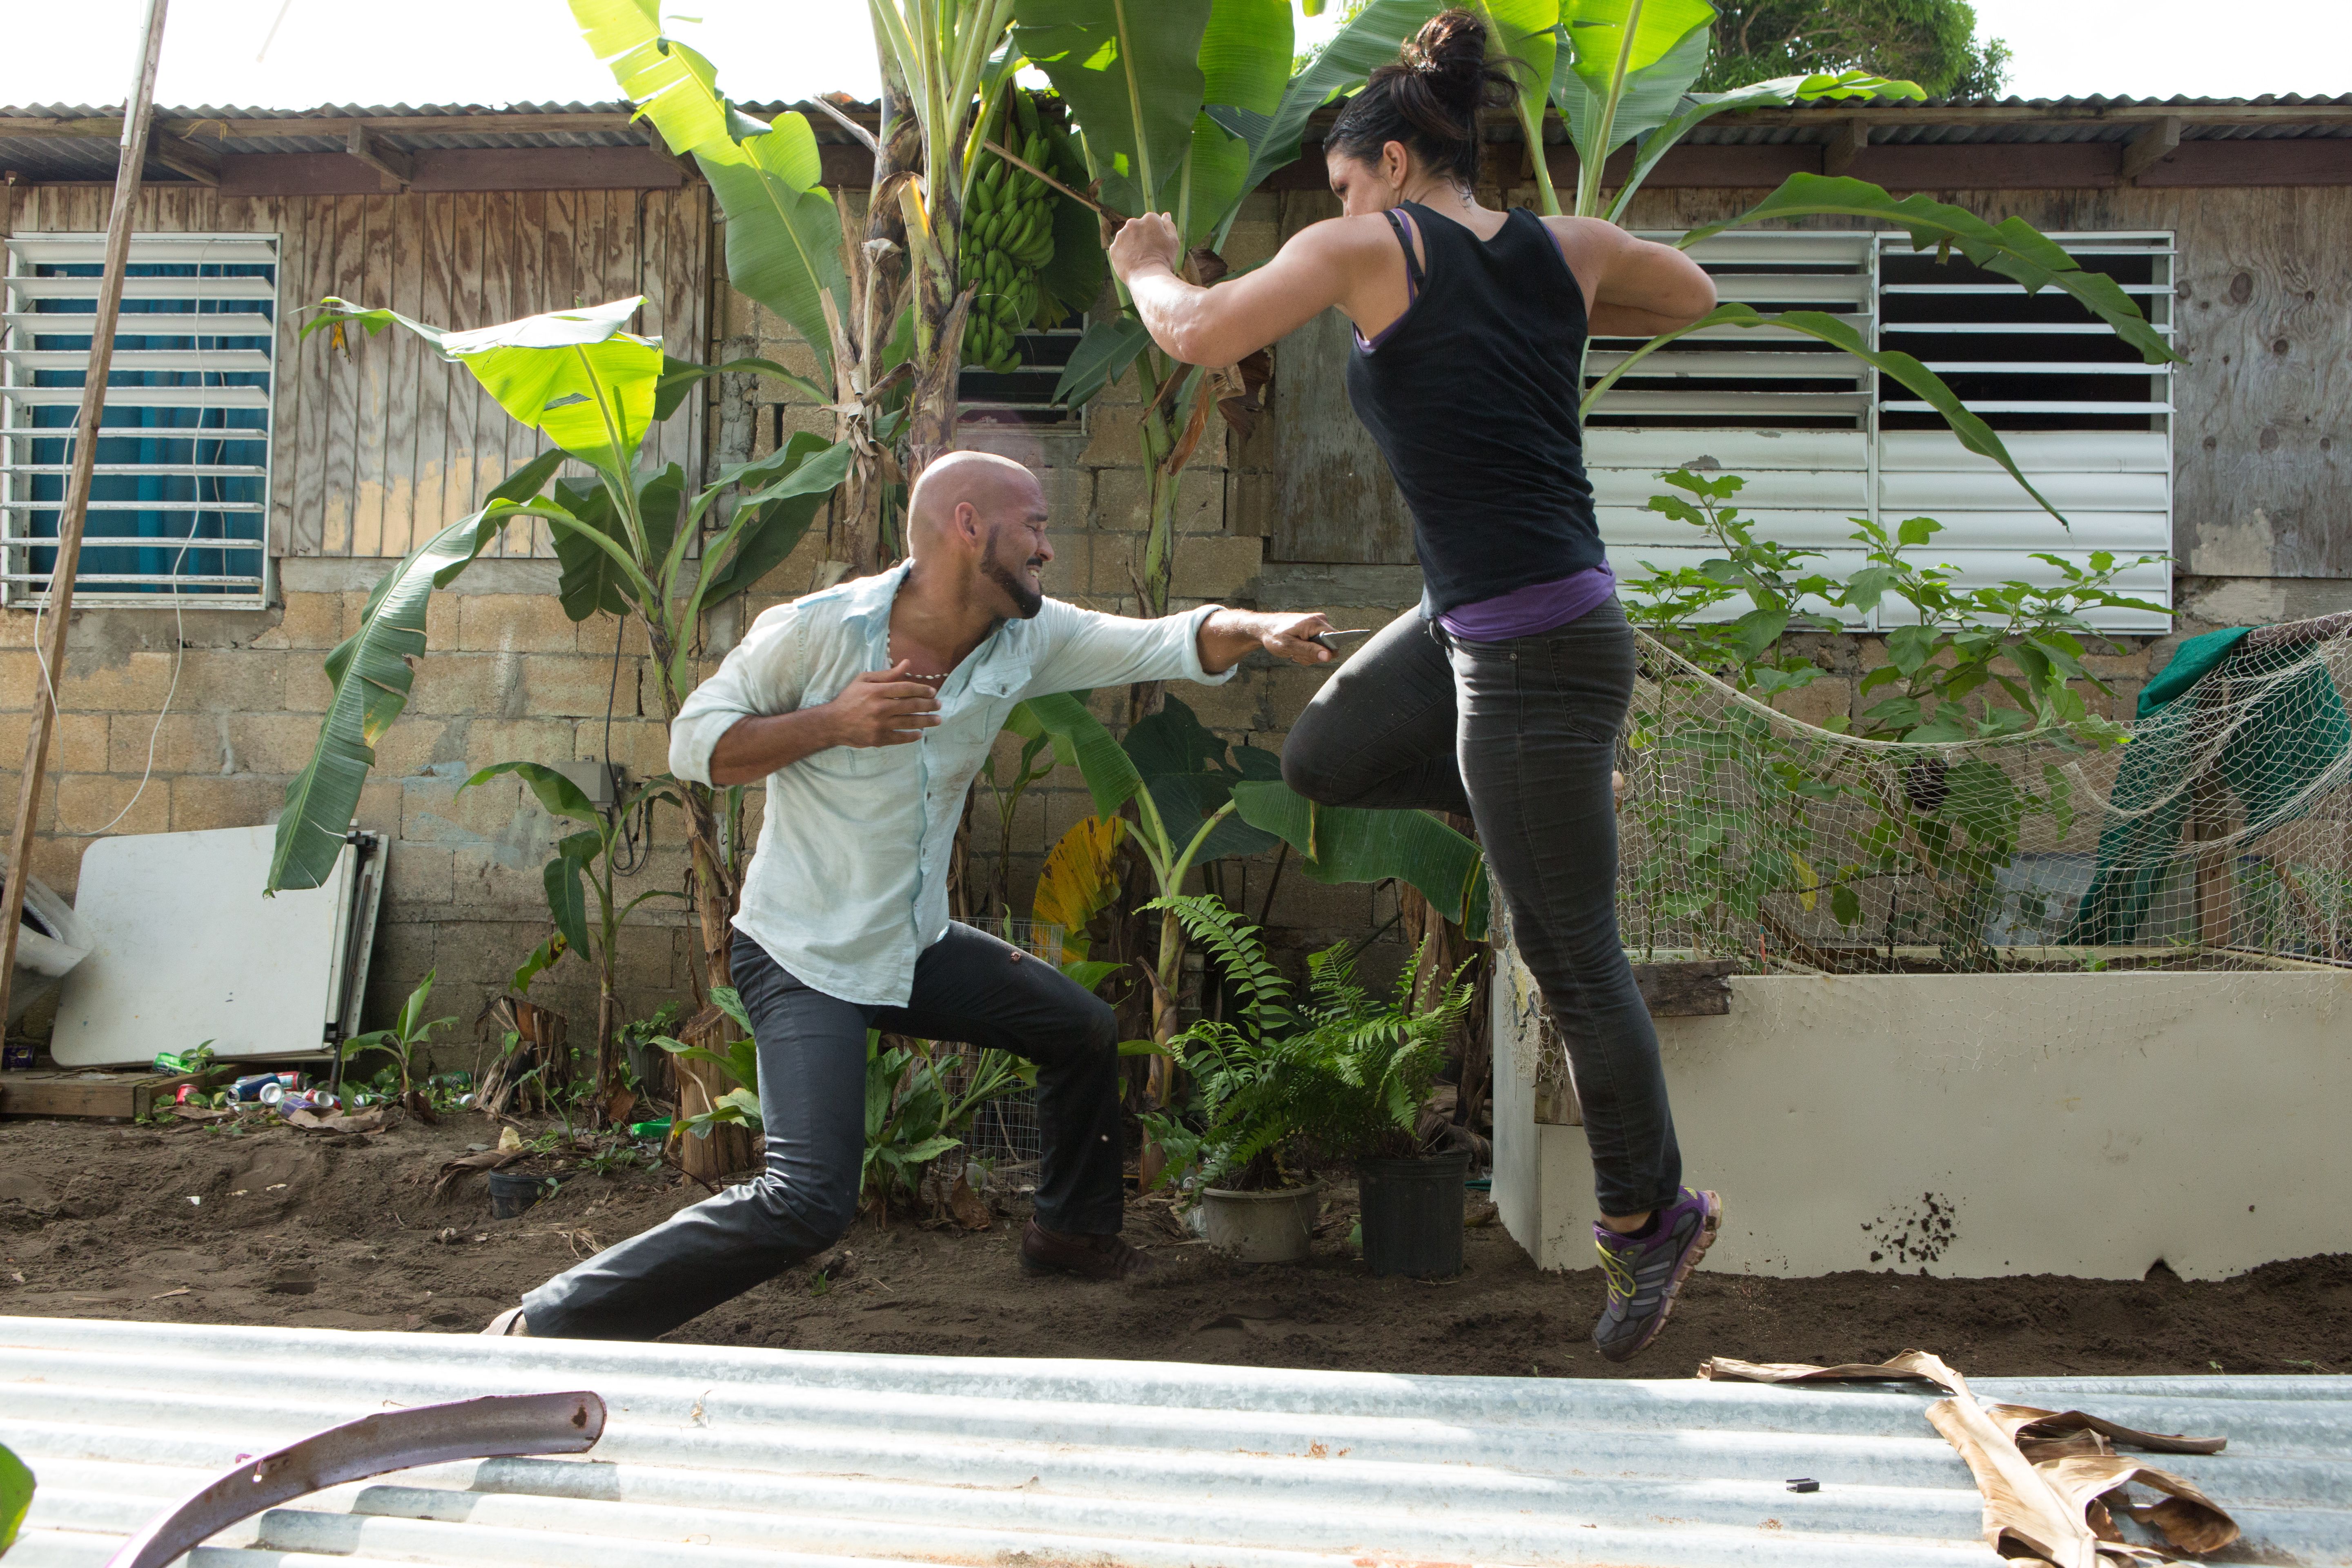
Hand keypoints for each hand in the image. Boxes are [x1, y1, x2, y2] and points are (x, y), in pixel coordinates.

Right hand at [823, 661, 941, 746]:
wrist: (833, 722)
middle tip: (939, 705)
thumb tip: (908, 663)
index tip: (932, 692)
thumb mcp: (864, 680)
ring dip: (927, 721)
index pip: (906, 688)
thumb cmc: (849, 698)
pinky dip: (912, 736)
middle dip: (929, 705)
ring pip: (909, 722)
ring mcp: (880, 725)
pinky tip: (920, 733)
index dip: (922, 690)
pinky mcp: (878, 738)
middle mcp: (880, 707)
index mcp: (876, 691)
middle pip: (911, 705)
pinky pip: (900, 738)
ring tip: (938, 720)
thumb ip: (887, 674)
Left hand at [1108, 212, 1182, 283]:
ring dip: (1133, 244)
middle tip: (1149, 252)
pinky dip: (1125, 254)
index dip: (1157, 233)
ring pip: (1128, 238)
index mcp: (1149, 219)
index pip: (1153, 221)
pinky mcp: (1113, 248)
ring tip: (1140, 258)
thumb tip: (1166, 215)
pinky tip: (1132, 262)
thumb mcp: (1173, 242)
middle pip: (1139, 228)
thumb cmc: (1163, 259)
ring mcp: (1121, 235)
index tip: (1158, 244)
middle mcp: (1133, 223)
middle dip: (1143, 237)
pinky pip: (1120, 249)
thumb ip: (1169, 226)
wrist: (1148, 278)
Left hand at [1260, 612, 1334, 665]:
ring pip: (1323, 648)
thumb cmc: (1274, 635)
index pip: (1336, 639)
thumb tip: (1328, 656)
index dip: (1326, 651)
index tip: (1309, 654)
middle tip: (1297, 654)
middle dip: (1314, 655)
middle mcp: (1319, 620)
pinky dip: (1308, 651)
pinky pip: (1318, 645)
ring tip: (1295, 651)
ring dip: (1309, 655)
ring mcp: (1317, 624)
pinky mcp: (1314, 629)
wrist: (1265, 628)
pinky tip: (1297, 649)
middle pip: (1329, 646)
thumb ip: (1310, 651)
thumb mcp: (1290, 646)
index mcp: (1315, 622)